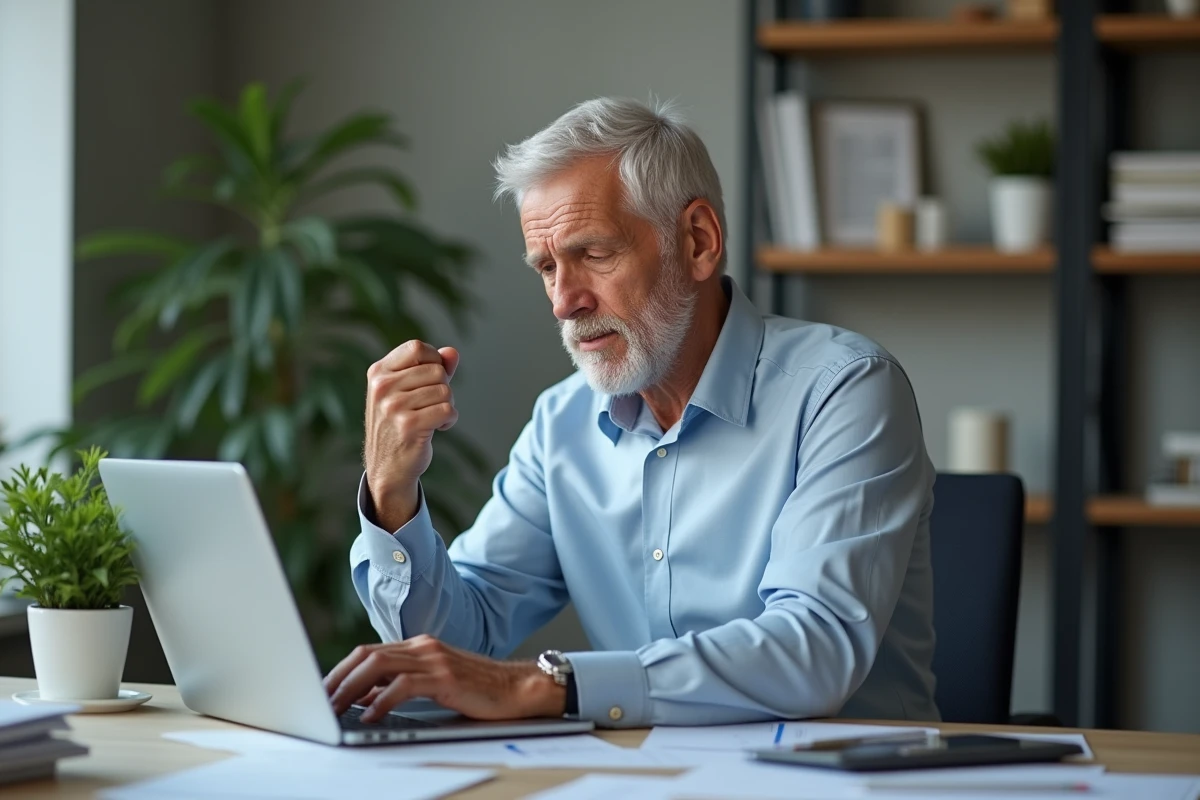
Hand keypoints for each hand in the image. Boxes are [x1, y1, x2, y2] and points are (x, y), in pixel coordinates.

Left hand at [324, 635, 565, 722]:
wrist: (518, 688)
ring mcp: (434, 659)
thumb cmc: (479, 689)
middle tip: (320, 701)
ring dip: (352, 688)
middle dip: (339, 678)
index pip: (368, 653)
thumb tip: (365, 700)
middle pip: (367, 655)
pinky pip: (403, 686)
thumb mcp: (433, 685)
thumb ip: (399, 687)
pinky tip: (370, 715)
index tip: (323, 691)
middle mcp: (423, 647)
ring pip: (379, 666)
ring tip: (336, 708)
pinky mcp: (445, 676)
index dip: (341, 671)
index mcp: (418, 647)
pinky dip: (381, 701)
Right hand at [364, 341, 459, 529]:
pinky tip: (437, 428)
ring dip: (448, 406)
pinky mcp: (408, 425)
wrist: (388, 467)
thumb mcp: (409, 391)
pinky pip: (447, 410)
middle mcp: (382, 387)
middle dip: (443, 388)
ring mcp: (393, 407)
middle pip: (436, 371)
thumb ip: (431, 369)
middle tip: (431, 406)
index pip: (417, 348)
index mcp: (379, 373)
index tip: (432, 380)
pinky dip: (449, 420)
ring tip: (432, 418)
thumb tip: (453, 353)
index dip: (434, 360)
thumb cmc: (400, 424)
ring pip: (445, 391)